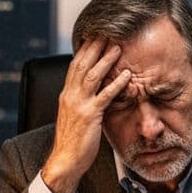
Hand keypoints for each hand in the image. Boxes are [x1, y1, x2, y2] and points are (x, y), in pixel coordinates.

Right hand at [41, 38, 131, 192]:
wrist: (65, 160)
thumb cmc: (72, 140)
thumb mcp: (74, 115)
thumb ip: (82, 101)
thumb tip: (93, 91)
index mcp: (66, 94)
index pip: (75, 65)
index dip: (85, 50)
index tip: (95, 37)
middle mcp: (70, 95)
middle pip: (82, 64)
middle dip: (94, 47)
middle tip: (106, 32)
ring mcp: (79, 104)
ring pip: (92, 75)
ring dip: (105, 60)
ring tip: (118, 47)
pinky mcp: (90, 116)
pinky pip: (104, 96)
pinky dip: (116, 84)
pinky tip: (126, 76)